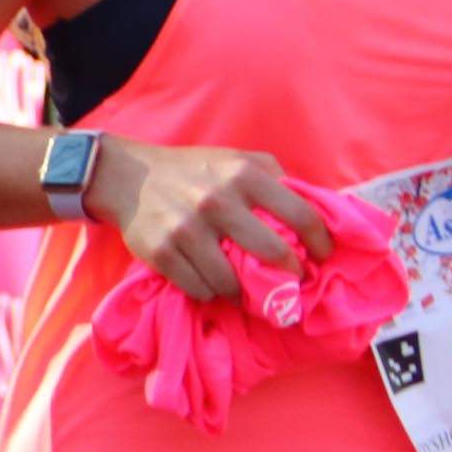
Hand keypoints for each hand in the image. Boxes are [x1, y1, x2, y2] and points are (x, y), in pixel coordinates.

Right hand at [92, 137, 332, 300]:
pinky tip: (210, 282)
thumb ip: (275, 179)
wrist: (129, 176)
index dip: (320, 242)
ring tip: (245, 289)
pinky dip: (209, 291)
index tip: (321, 256)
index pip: (301, 214)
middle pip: (272, 253)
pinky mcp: (162, 253)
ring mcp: (187, 229)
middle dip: (288, 274)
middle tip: (289, 280)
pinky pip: (199, 289)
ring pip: (232, 281)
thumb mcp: (238, 160)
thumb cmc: (195, 171)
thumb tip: (316, 211)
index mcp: (244, 175)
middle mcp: (217, 201)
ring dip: (243, 291)